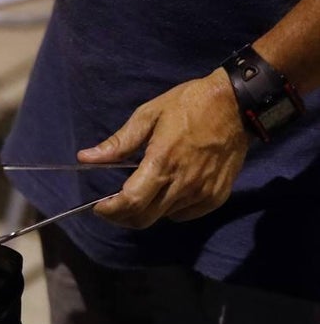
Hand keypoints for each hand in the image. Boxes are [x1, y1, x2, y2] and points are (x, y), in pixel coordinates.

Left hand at [85, 69, 249, 227]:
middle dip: (122, 217)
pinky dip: (170, 209)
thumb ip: (118, 142)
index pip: (131, 202)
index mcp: (162, 162)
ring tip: (143, 191)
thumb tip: (85, 158)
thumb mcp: (148, 115)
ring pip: (163, 217)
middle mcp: (183, 183)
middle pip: (144, 218)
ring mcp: (202, 193)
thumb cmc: (190, 105)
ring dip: (147, 210)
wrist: (239, 104)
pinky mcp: (216, 197)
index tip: (100, 207)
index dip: (111, 211)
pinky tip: (168, 191)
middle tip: (113, 206)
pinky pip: (184, 214)